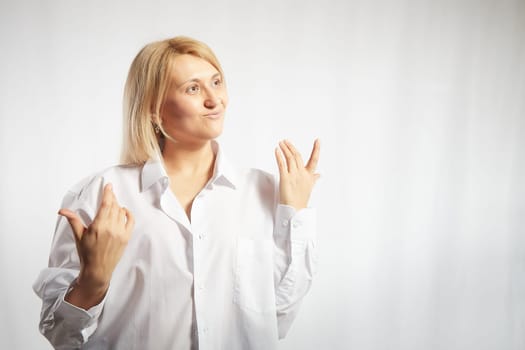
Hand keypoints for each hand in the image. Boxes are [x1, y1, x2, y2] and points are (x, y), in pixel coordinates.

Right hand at [59, 184, 133, 306]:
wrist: (97, 270)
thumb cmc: (87, 253)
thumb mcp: (78, 236)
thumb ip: (73, 220)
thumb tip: (62, 210)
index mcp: (99, 226)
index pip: (106, 204)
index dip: (108, 193)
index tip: (109, 186)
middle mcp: (111, 228)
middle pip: (114, 206)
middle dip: (112, 198)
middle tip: (109, 192)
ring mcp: (121, 233)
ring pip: (121, 212)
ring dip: (118, 205)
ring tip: (113, 203)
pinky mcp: (126, 238)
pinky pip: (131, 221)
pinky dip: (128, 214)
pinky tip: (123, 211)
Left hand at [275, 139, 320, 209]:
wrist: (295, 209)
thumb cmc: (301, 199)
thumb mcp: (309, 187)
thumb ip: (313, 179)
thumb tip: (319, 174)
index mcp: (309, 175)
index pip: (314, 160)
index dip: (316, 150)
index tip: (318, 141)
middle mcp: (302, 174)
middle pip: (298, 156)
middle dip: (291, 147)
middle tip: (286, 140)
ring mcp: (294, 175)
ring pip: (290, 158)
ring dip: (285, 149)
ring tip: (281, 143)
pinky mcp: (285, 178)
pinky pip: (282, 164)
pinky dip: (279, 156)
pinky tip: (277, 150)